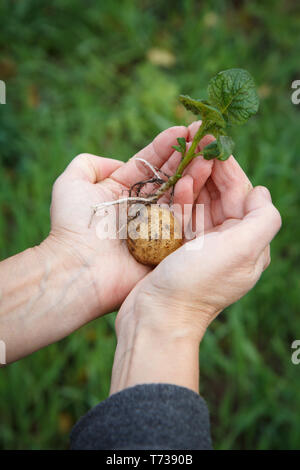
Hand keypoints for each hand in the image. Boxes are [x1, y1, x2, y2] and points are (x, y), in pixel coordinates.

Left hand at [46, 122, 212, 320]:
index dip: (165, 146)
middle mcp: (141, 207)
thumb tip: (113, 163)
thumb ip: (87, 164)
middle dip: (186, 157)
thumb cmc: (73, 225)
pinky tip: (200, 180)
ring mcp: (156, 226)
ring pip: (180, 195)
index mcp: (122, 192)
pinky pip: (183, 220)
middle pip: (169, 178)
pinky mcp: (167, 245)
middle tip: (205, 137)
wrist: (79, 268)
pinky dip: (192, 201)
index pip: (149, 164)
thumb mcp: (70, 184)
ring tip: (208, 153)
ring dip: (194, 173)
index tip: (184, 130)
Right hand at [116, 152, 281, 343]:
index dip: (231, 169)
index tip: (214, 145)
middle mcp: (229, 245)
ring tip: (185, 162)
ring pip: (201, 204)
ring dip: (194, 182)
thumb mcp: (241, 250)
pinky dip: (180, 201)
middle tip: (195, 146)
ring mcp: (203, 248)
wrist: (156, 317)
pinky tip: (175, 187)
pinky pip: (183, 217)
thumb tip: (261, 192)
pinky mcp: (179, 251)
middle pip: (222, 197)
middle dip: (210, 171)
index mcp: (248, 245)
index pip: (244, 196)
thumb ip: (262, 218)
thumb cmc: (197, 283)